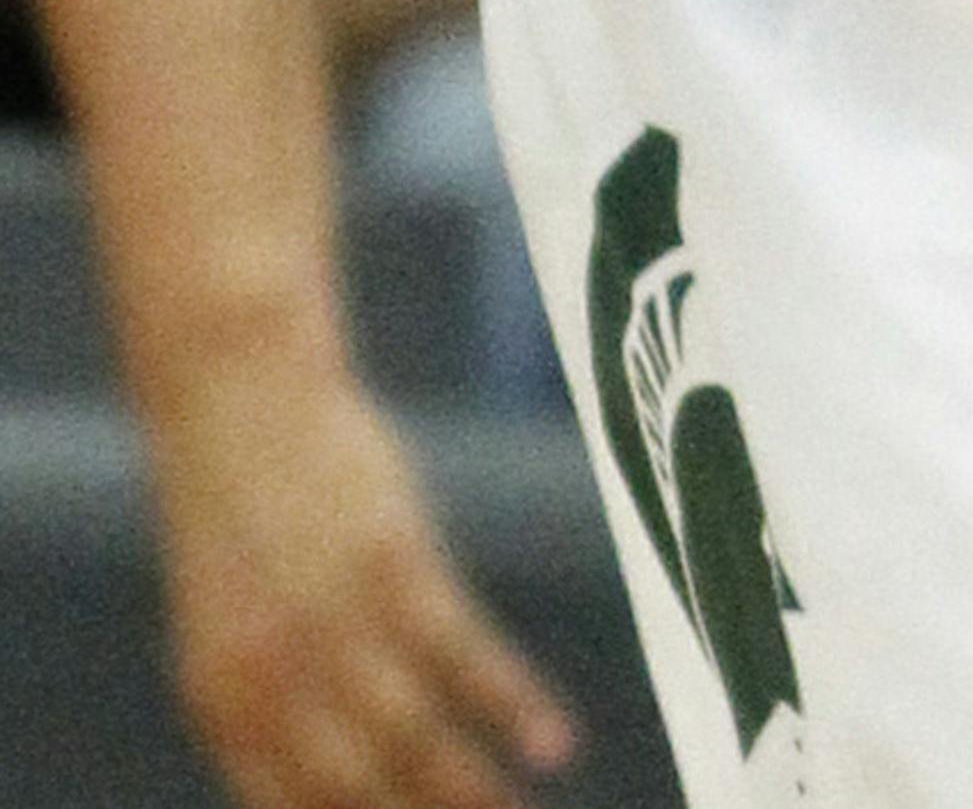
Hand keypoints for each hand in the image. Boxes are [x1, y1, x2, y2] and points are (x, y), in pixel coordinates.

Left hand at [151, 349, 576, 808]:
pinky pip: (462, 654)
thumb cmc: (244, 518)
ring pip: (416, 739)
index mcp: (226, 708)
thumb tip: (338, 790)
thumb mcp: (233, 631)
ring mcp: (334, 622)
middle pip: (364, 796)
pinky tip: (553, 747)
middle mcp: (275, 680)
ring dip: (475, 797)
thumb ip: (274, 712)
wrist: (237, 397)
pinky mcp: (392, 562)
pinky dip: (512, 706)